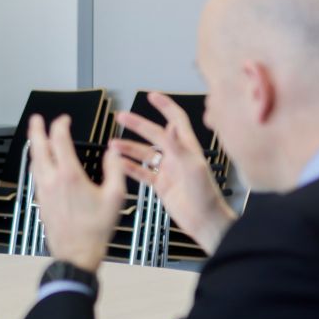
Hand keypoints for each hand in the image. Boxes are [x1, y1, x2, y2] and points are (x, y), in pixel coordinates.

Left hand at [25, 113, 126, 273]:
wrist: (76, 254)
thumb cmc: (95, 230)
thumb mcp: (115, 197)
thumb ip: (114, 170)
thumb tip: (113, 152)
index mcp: (69, 175)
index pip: (59, 140)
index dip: (60, 125)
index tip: (64, 120)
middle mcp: (51, 180)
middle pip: (38, 147)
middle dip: (37, 129)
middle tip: (36, 119)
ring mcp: (43, 191)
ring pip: (34, 161)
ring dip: (35, 145)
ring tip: (37, 137)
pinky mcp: (41, 201)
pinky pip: (35, 175)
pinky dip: (37, 162)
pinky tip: (41, 164)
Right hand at [110, 92, 235, 254]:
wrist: (204, 221)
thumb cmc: (205, 196)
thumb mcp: (193, 168)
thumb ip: (179, 147)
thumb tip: (169, 126)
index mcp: (187, 148)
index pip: (176, 120)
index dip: (165, 106)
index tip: (152, 96)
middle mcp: (177, 156)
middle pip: (154, 134)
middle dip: (137, 125)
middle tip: (121, 117)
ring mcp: (168, 170)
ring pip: (144, 154)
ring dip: (129, 148)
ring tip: (113, 145)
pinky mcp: (161, 185)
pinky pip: (142, 173)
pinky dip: (130, 168)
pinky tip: (118, 164)